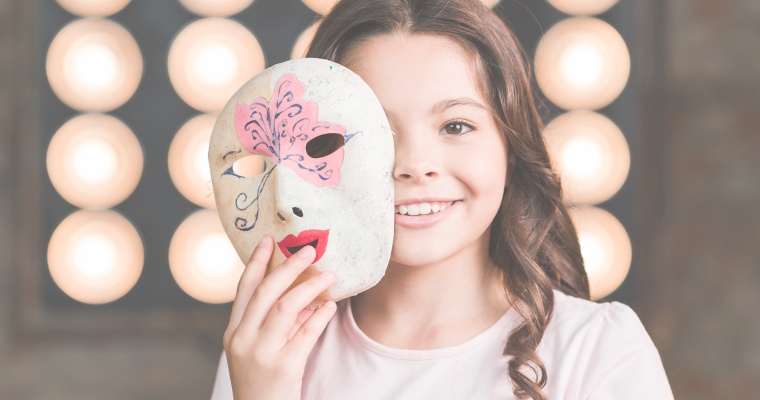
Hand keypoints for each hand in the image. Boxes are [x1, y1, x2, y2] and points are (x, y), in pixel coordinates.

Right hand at [223, 234, 336, 399]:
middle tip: (308, 250)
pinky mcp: (282, 368)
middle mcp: (243, 340)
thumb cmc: (263, 385)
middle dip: (287, 267)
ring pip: (285, 308)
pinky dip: (319, 317)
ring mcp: (261, 354)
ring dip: (310, 287)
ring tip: (330, 276)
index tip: (269, 240)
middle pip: (265, 292)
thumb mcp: (260, 352)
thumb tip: (305, 298)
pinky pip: (305, 334)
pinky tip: (331, 307)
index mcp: (234, 333)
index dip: (257, 262)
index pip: (245, 289)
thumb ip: (277, 325)